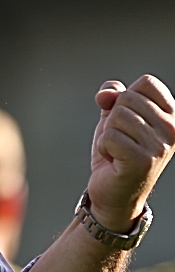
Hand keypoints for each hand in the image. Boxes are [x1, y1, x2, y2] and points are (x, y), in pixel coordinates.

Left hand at [88, 75, 174, 232]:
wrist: (114, 189)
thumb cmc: (117, 148)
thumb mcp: (114, 114)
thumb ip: (112, 94)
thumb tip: (106, 95)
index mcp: (172, 115)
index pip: (148, 82)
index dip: (126, 96)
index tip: (128, 117)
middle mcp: (173, 130)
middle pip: (128, 97)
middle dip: (114, 117)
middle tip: (122, 138)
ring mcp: (161, 147)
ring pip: (117, 116)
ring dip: (109, 133)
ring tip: (119, 150)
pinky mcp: (144, 161)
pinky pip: (109, 136)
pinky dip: (104, 147)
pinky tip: (115, 160)